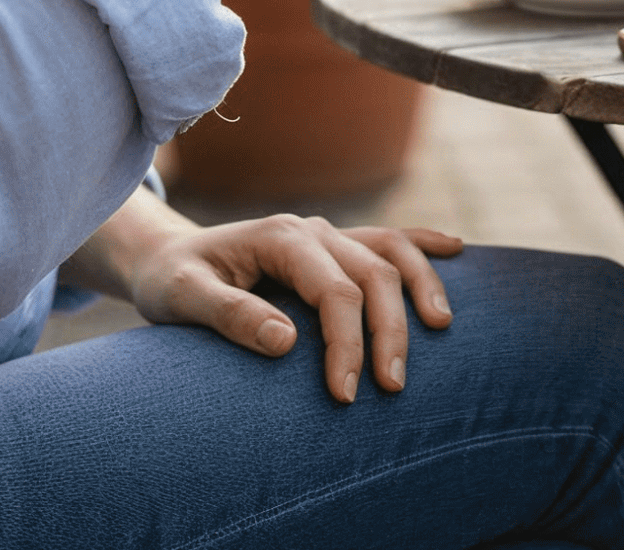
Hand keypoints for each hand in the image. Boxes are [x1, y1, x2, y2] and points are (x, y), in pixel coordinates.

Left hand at [120, 212, 460, 402]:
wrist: (165, 259)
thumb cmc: (173, 281)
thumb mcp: (182, 298)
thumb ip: (230, 315)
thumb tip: (286, 342)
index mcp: (280, 237)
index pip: (334, 290)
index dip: (346, 342)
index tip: (344, 394)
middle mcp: (311, 229)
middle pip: (373, 272)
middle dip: (390, 330)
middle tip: (391, 388)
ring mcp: (326, 235)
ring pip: (391, 249)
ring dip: (421, 286)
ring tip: (441, 329)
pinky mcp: (333, 247)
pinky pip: (388, 238)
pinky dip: (423, 244)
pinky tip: (457, 252)